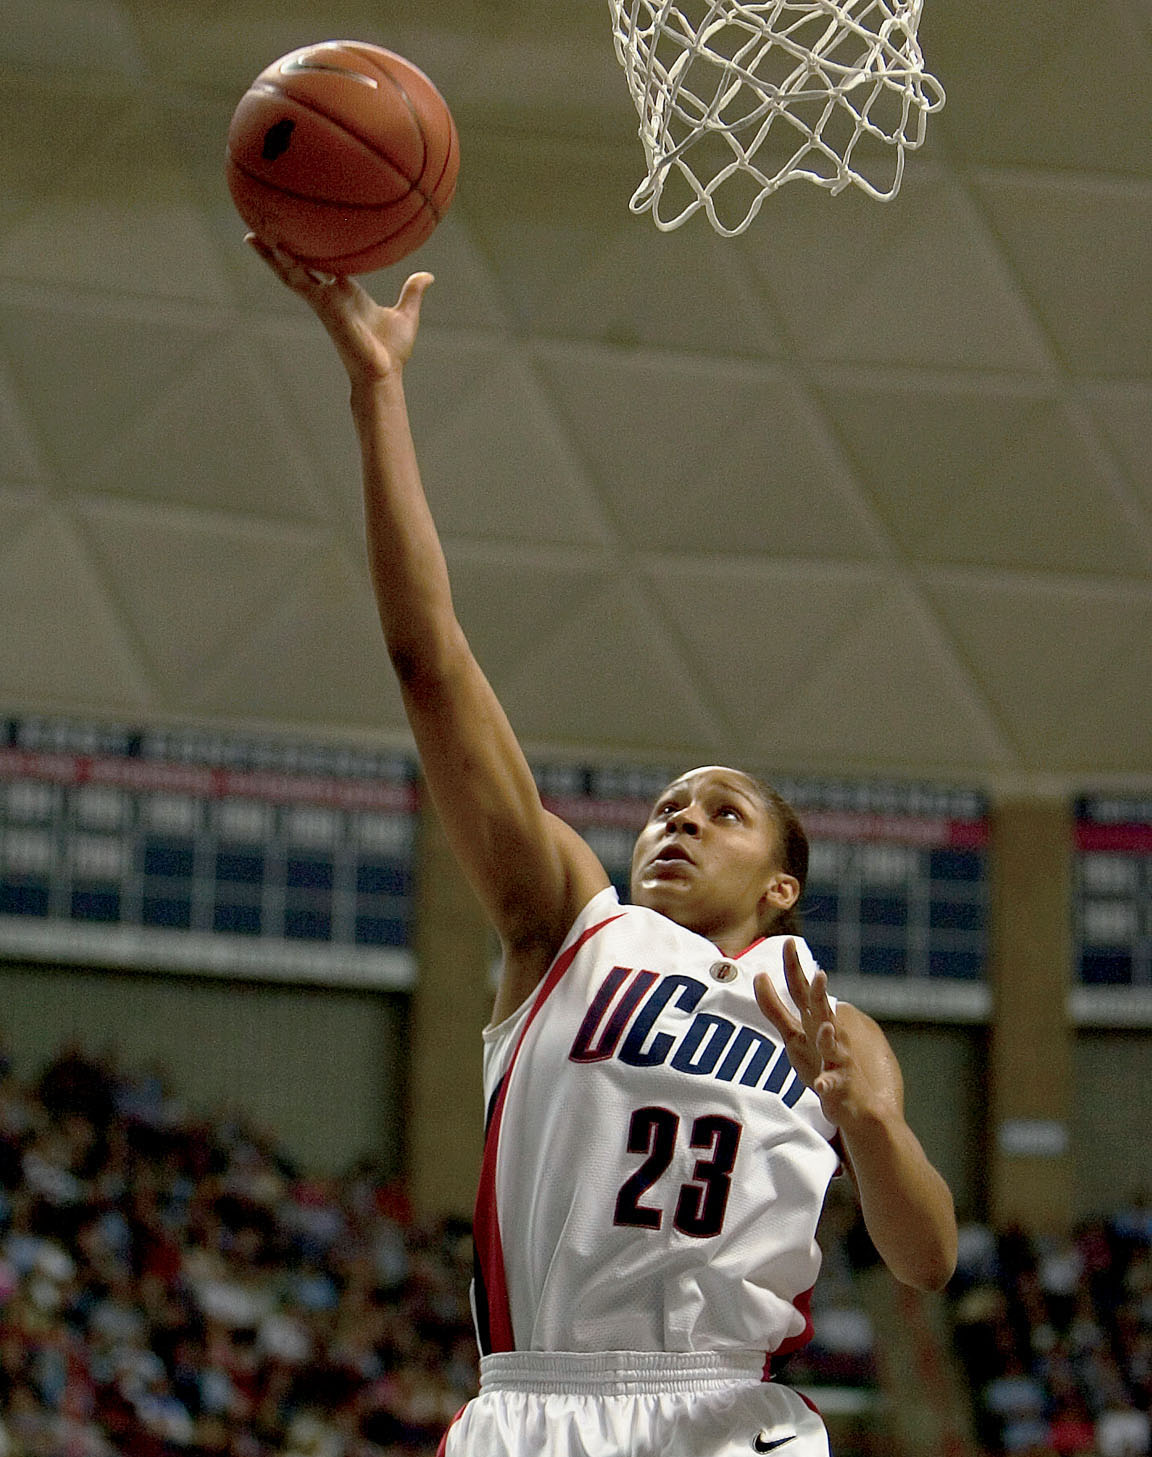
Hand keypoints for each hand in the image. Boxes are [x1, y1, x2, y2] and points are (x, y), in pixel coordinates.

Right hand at [245, 234, 433, 383]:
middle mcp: (330, 295)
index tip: (301, 230)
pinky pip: (300, 282)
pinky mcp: (322, 306)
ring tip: (253, 234)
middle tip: (263, 228)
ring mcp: (323, 301)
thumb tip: (427, 276)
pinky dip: (286, 265)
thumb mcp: (406, 315)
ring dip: (272, 255)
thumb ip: (412, 293)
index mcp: (347, 292)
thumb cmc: (392, 352)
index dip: (311, 248)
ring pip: (291, 272)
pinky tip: (275, 248)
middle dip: (281, 249)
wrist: (383, 373)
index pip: (324, 264)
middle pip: (300, 265)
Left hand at [754, 939, 894, 1129]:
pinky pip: (833, 1084)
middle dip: (820, 994)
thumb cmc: (819, 1062)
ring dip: (829, 1035)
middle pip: (822, 1011)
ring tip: (826, 1025)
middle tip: (820, 974)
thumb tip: (759, 974)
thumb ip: (775, 1007)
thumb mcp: (793, 1033)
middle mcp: (828, 1034)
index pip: (802, 990)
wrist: (851, 1102)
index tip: (788, 942)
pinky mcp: (840, 1085)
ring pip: (833, 1045)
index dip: (794, 968)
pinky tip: (821, 1084)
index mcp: (814, 1020)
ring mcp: (836, 1059)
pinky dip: (827, 1083)